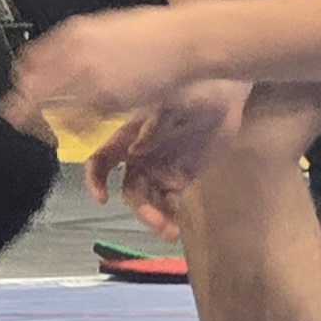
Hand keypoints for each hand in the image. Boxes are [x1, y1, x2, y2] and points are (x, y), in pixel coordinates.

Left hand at [2, 6, 200, 136]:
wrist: (183, 40)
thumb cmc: (153, 32)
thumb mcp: (108, 25)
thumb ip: (82, 40)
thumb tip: (65, 51)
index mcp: (74, 33)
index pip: (31, 60)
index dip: (23, 79)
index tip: (21, 89)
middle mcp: (76, 55)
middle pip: (32, 86)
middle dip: (22, 105)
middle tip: (18, 118)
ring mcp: (91, 79)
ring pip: (50, 108)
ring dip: (42, 122)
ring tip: (41, 131)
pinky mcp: (108, 101)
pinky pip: (78, 123)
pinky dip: (71, 131)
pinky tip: (71, 135)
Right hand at [86, 80, 251, 235]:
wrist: (225, 91)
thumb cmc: (193, 88)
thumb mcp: (171, 105)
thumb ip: (152, 129)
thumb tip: (134, 153)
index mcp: (130, 136)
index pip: (102, 159)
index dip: (95, 179)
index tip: (102, 199)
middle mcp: (140, 156)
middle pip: (130, 190)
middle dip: (141, 209)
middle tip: (158, 223)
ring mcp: (161, 169)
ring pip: (149, 201)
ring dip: (156, 218)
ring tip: (171, 232)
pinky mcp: (182, 177)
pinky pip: (170, 202)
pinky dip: (170, 216)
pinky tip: (177, 226)